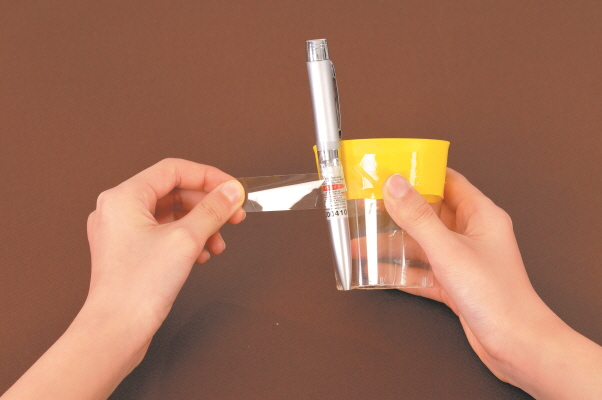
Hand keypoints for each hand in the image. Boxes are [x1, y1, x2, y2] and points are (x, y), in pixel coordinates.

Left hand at [86, 158, 245, 340]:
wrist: (117, 331)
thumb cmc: (136, 288)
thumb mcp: (186, 239)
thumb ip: (212, 210)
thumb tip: (230, 191)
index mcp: (123, 197)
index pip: (173, 170)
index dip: (208, 176)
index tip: (232, 188)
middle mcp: (118, 210)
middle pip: (174, 192)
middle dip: (208, 204)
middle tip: (233, 214)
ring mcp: (123, 232)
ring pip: (172, 214)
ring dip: (201, 225)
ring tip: (219, 241)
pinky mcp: (131, 252)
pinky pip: (165, 233)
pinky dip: (188, 240)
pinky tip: (202, 254)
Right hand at [382, 169, 601, 398]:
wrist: (515, 344)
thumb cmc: (497, 296)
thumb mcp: (449, 250)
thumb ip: (419, 217)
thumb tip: (395, 185)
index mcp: (481, 215)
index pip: (447, 181)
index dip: (419, 173)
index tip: (391, 170)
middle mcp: (472, 234)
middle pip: (429, 213)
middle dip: (397, 211)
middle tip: (369, 205)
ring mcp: (462, 260)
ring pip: (421, 244)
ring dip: (392, 244)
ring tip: (362, 242)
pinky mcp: (454, 284)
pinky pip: (421, 271)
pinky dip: (400, 271)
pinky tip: (377, 271)